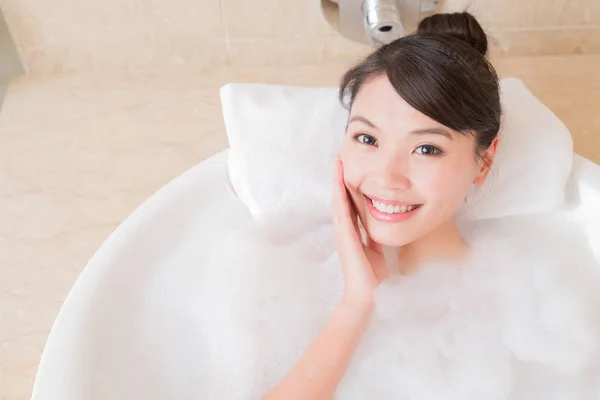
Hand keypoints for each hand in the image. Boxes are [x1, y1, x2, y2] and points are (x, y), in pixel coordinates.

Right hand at [332, 159, 388, 308]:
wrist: (366, 295)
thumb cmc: (370, 276)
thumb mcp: (375, 251)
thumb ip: (373, 238)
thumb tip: (378, 228)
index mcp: (352, 233)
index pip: (349, 204)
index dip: (348, 187)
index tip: (348, 170)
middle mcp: (344, 230)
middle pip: (340, 199)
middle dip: (340, 180)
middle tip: (340, 160)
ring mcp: (343, 233)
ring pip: (338, 202)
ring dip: (338, 183)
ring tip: (338, 166)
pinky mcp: (346, 238)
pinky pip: (342, 214)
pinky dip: (340, 198)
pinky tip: (341, 185)